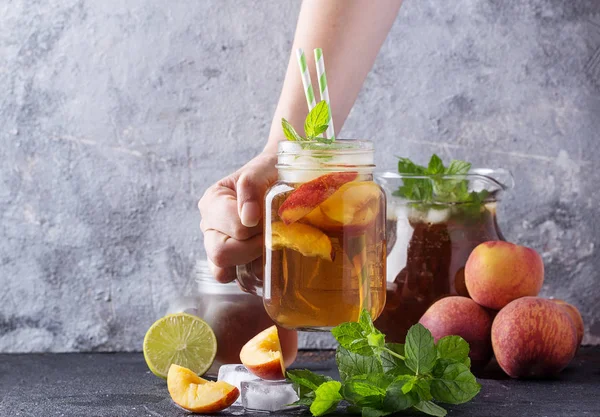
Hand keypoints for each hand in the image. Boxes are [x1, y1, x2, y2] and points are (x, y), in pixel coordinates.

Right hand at [198, 152, 276, 282]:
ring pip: (222, 272)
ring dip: (251, 264)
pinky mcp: (232, 263)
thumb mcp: (261, 170)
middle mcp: (210, 227)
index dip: (257, 228)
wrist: (278, 179)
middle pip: (220, 254)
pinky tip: (267, 260)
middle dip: (252, 248)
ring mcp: (218, 247)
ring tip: (268, 247)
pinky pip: (236, 281)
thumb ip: (250, 186)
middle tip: (270, 234)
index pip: (235, 228)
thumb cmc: (268, 173)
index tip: (271, 215)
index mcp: (212, 202)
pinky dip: (253, 276)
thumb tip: (248, 218)